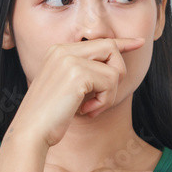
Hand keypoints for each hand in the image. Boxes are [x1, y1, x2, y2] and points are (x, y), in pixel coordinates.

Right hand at [8, 37, 145, 147]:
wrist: (31, 131)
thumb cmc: (50, 117)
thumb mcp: (68, 89)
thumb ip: (86, 73)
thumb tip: (114, 68)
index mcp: (59, 51)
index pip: (99, 40)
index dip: (123, 42)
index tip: (140, 43)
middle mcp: (63, 50)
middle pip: (111, 47)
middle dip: (117, 74)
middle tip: (103, 97)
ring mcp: (69, 59)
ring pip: (114, 69)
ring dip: (109, 95)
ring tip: (91, 107)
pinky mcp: (77, 74)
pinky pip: (110, 83)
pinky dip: (104, 101)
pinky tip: (87, 111)